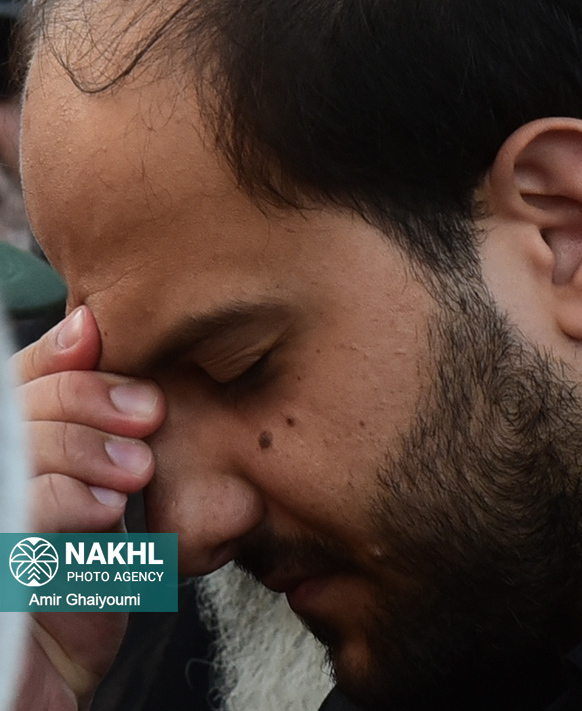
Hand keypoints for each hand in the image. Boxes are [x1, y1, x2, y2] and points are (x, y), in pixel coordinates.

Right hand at [12, 306, 165, 709]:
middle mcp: (0, 470)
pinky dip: (64, 498)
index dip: (63, 357)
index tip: (112, 354)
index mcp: (14, 448)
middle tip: (148, 416)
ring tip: (135, 470)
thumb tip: (88, 325)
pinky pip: (18, 504)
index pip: (23, 378)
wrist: (46, 687)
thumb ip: (91, 427)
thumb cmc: (72, 591)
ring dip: (83, 446)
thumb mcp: (92, 499)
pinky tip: (104, 512)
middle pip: (19, 403)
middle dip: (86, 397)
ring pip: (19, 444)